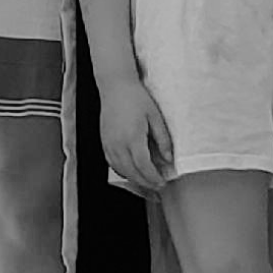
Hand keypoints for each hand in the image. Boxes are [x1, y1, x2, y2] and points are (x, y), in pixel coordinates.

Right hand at [99, 79, 173, 195]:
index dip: (154, 178)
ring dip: (134, 179)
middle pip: (132, 172)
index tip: (162, 182)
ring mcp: (109, 144)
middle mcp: (118, 144)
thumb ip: (163, 140)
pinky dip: (123, 171)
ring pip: (121, 170)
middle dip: (146, 183)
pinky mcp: (104, 142)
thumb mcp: (155, 117)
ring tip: (147, 182)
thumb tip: (169, 158)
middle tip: (157, 186)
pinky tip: (131, 172)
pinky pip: (112, 163)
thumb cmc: (135, 98)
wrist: (115, 86)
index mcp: (133, 137)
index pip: (144, 166)